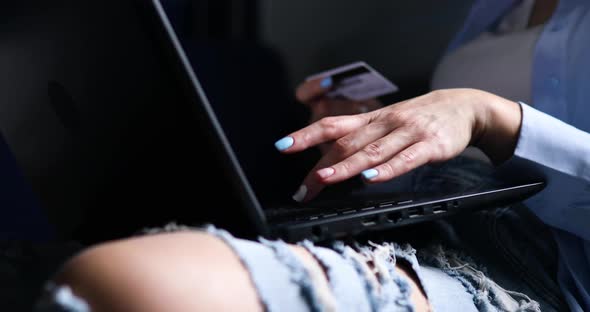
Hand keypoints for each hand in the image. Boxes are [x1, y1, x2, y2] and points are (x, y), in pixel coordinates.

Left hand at [275, 88, 521, 201]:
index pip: (332, 125)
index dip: (306, 135)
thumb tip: (330, 159)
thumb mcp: (387, 122)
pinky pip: (406, 159)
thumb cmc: (419, 119)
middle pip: (346, 143)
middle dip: (321, 165)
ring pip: (371, 151)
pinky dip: (387, 169)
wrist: (463, 106)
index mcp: (371, 119)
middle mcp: (385, 123)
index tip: (282, 146)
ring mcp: (407, 132)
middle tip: (303, 187)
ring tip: (325, 178)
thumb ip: (362, 138)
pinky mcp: (430, 145)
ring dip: (346, 166)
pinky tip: (372, 179)